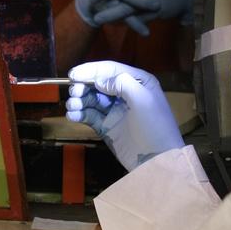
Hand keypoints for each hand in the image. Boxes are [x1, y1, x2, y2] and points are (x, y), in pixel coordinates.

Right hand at [67, 61, 183, 170]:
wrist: (158, 159)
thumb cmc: (155, 126)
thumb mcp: (143, 99)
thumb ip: (121, 83)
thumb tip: (99, 81)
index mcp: (138, 82)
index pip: (111, 70)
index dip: (91, 70)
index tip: (72, 74)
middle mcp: (125, 93)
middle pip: (98, 84)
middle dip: (84, 86)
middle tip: (74, 93)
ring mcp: (115, 111)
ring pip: (92, 100)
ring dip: (80, 101)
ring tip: (72, 106)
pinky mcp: (107, 127)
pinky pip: (90, 116)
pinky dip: (80, 114)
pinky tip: (73, 115)